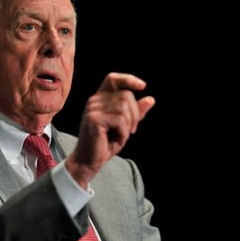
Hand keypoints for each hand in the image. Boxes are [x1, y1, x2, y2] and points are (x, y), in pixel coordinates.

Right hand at [65, 72, 154, 188]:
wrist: (88, 161)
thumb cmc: (105, 143)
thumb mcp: (125, 126)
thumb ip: (135, 112)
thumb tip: (151, 99)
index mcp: (99, 99)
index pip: (112, 79)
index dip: (128, 79)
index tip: (142, 86)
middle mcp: (94, 101)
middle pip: (125, 95)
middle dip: (135, 113)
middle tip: (132, 130)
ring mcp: (92, 109)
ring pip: (124, 107)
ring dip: (129, 124)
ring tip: (122, 135)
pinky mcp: (94, 119)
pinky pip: (120, 120)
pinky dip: (123, 132)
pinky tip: (117, 139)